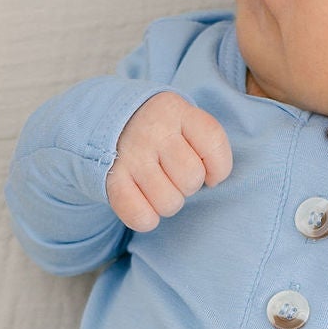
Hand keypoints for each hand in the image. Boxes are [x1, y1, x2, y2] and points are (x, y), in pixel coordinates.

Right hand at [106, 91, 232, 227]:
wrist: (108, 124)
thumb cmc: (158, 131)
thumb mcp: (181, 120)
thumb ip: (203, 141)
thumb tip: (212, 180)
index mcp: (174, 110)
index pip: (214, 141)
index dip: (219, 167)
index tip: (208, 170)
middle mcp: (151, 130)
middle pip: (192, 178)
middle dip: (189, 185)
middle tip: (174, 175)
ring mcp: (130, 155)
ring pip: (169, 202)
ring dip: (168, 202)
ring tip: (158, 186)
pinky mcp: (111, 179)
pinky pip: (140, 216)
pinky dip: (147, 218)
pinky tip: (144, 204)